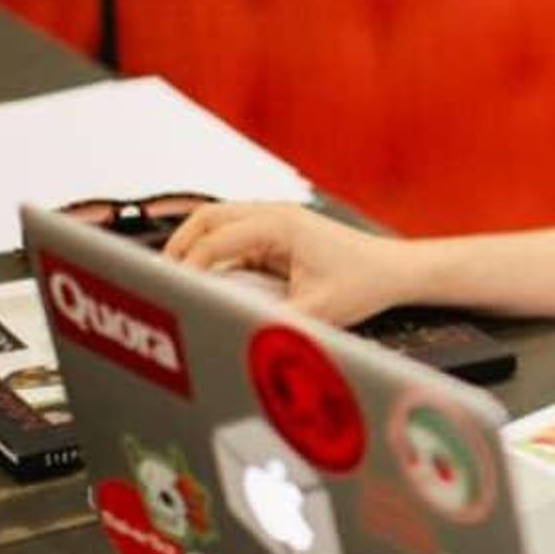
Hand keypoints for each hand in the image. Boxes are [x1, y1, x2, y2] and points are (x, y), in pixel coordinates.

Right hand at [162, 202, 417, 325]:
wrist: (394, 271)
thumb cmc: (364, 283)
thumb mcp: (316, 313)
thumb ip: (270, 325)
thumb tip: (233, 337)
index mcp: (280, 225)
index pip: (215, 239)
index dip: (188, 266)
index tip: (171, 293)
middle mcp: (274, 216)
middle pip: (207, 218)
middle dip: (178, 246)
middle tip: (160, 280)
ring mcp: (275, 223)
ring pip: (217, 224)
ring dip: (194, 248)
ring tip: (174, 282)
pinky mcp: (278, 236)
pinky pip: (234, 239)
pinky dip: (213, 256)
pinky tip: (206, 283)